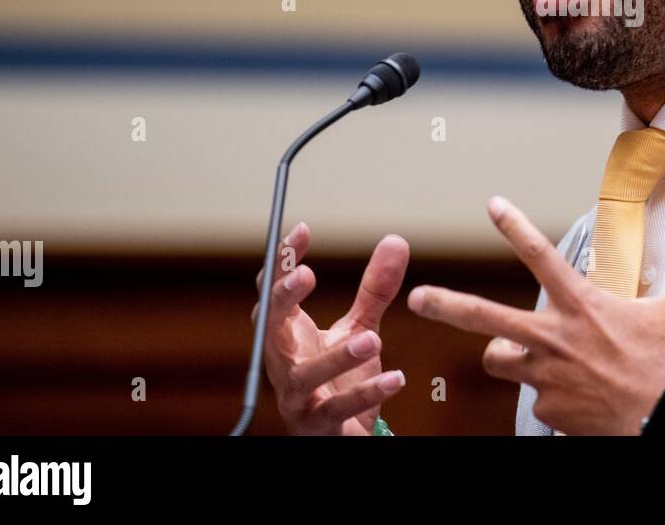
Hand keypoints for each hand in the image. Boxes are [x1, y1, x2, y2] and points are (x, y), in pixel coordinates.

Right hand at [254, 221, 409, 434]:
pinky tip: (395, 379)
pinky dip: (366, 394)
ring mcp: (297, 396)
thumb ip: (374, 290)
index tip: (303, 230)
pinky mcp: (318, 425)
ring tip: (371, 337)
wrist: (340, 434)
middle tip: (305, 275)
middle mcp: (284, 362)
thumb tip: (396, 240)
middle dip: (281, 300)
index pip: (274, 291)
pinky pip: (338, 410)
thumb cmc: (339, 379)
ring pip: (304, 375)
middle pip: (268, 327)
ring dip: (336, 356)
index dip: (282, 261)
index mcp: (287, 334)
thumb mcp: (359, 327)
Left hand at [407, 196, 664, 434]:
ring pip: (501, 362)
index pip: (541, 256)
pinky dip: (549, 399)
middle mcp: (554, 337)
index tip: (491, 203)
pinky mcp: (547, 412)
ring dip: (508, 358)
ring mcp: (545, 377)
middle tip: (416, 298)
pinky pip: (535, 402)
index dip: (514, 226)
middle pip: (485, 317)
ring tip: (528, 359)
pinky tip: (576, 402)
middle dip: (447, 305)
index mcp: (582, 305)